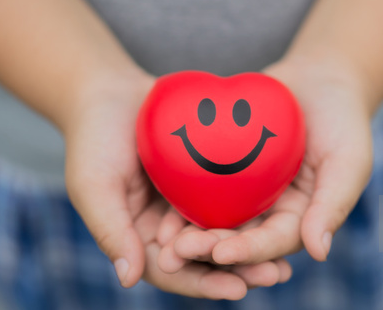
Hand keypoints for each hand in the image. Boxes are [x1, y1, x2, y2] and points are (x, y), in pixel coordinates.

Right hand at [63, 68, 291, 298]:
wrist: (109, 92)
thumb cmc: (94, 140)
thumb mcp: (94, 186)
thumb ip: (111, 231)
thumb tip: (129, 280)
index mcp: (141, 240)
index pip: (174, 272)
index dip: (203, 283)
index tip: (236, 290)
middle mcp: (167, 228)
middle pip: (206, 258)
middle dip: (240, 270)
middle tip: (275, 275)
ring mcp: (187, 203)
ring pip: (224, 232)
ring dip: (254, 246)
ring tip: (288, 257)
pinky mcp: (204, 179)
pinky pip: (232, 197)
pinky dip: (255, 209)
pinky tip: (285, 211)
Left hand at [158, 56, 373, 268]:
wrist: (318, 78)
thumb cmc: (342, 119)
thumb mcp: (348, 160)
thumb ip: (333, 204)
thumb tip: (318, 251)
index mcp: (299, 219)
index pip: (273, 242)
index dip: (248, 250)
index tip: (220, 253)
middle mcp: (269, 212)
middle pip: (237, 237)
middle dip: (208, 248)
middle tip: (177, 253)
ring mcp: (246, 191)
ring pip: (215, 217)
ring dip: (189, 232)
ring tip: (162, 240)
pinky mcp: (225, 168)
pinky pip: (202, 185)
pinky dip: (182, 196)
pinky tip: (160, 203)